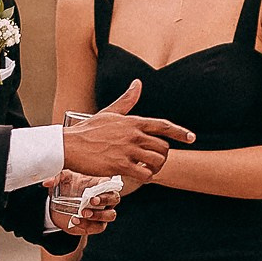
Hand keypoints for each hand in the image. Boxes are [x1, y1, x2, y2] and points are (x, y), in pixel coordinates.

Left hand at [46, 170, 120, 234]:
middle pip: (115, 199)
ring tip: (83, 213)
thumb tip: (46, 182)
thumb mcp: (61, 180)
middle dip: (105, 201)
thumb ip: (56, 177)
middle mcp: (105, 198)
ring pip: (110, 215)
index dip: (106, 188)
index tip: (94, 192)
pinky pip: (98, 227)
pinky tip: (75, 221)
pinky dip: (87, 225)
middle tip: (91, 202)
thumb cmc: (64, 188)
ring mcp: (102, 213)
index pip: (111, 184)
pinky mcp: (96, 225)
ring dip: (98, 215)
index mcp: (100, 184)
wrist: (57, 207)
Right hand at [64, 81, 187, 184]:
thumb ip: (127, 100)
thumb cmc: (88, 130)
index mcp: (133, 121)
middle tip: (155, 161)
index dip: (180, 132)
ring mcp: (127, 150)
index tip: (192, 138)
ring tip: (147, 169)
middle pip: (163, 147)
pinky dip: (145, 177)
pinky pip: (144, 174)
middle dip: (162, 156)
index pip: (163, 125)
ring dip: (155, 168)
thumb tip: (138, 83)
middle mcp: (133, 134)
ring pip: (157, 161)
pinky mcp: (120, 165)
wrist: (70, 146)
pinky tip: (138, 176)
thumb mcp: (109, 112)